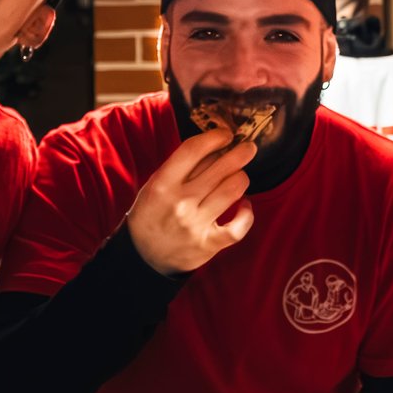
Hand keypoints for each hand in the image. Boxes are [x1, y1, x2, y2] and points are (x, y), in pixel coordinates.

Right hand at [125, 128, 256, 275]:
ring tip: (240, 176)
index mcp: (162, 184)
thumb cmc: (153, 215)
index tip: (226, 134)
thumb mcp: (155, 187)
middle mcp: (180, 203)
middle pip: (220, 167)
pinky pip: (239, 226)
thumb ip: (180, 168)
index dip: (214, 137)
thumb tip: (215, 147)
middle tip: (248, 148)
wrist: (144, 257)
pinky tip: (244, 205)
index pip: (193, 150)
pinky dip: (247, 214)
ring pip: (233, 190)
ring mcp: (195, 225)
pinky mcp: (209, 244)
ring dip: (242, 178)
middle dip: (240, 153)